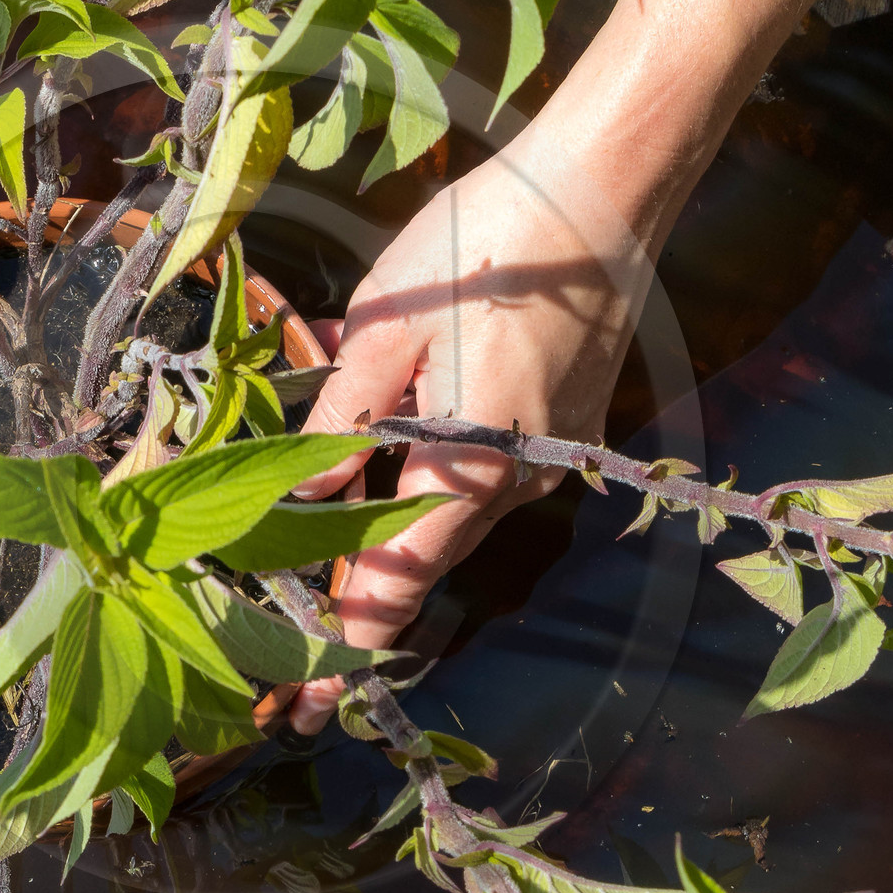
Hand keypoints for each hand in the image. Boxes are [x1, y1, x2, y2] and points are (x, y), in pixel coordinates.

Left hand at [286, 116, 660, 731]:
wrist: (608, 185)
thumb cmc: (489, 244)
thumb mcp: (385, 325)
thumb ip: (342, 420)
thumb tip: (303, 497)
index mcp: (466, 464)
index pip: (393, 583)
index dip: (342, 649)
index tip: (299, 708)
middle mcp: (513, 478)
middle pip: (415, 553)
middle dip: (351, 593)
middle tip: (284, 651)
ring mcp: (544, 451)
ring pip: (442, 500)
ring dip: (383, 501)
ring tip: (319, 493)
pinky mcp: (558, 419)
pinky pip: (475, 456)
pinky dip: (426, 448)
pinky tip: (389, 396)